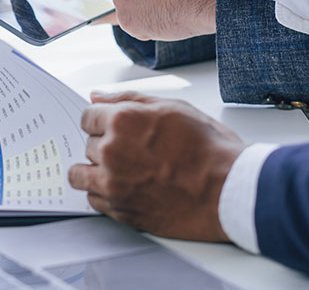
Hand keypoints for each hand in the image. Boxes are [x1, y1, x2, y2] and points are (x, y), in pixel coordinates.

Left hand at [69, 91, 246, 241]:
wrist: (228, 191)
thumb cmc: (209, 148)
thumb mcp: (174, 107)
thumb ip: (129, 99)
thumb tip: (98, 96)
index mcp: (123, 121)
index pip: (87, 118)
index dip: (103, 121)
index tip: (114, 127)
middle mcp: (112, 152)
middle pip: (88, 145)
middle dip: (106, 145)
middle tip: (133, 149)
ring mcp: (114, 184)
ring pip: (80, 175)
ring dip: (96, 170)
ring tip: (121, 170)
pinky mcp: (120, 211)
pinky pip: (93, 201)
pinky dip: (103, 194)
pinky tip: (125, 188)